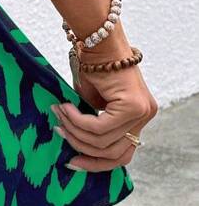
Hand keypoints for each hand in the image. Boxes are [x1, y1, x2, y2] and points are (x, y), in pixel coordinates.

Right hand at [52, 53, 157, 171]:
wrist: (97, 41)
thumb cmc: (92, 67)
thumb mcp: (92, 104)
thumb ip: (92, 126)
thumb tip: (75, 149)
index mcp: (139, 118)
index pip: (122, 155)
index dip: (96, 163)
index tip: (72, 162)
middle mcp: (146, 116)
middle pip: (114, 154)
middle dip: (82, 148)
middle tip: (60, 132)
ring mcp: (143, 112)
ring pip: (103, 141)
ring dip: (74, 130)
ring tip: (59, 114)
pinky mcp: (133, 106)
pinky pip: (98, 127)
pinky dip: (77, 120)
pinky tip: (65, 108)